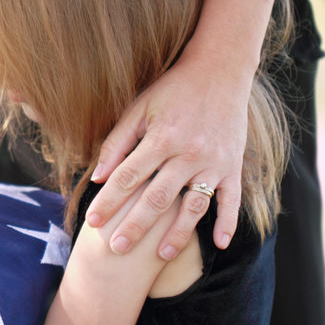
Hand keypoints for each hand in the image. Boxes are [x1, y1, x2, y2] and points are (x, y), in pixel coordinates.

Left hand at [85, 0, 276, 259]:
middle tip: (115, 249)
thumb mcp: (139, 107)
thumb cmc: (172, 88)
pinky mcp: (233, 166)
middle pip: (155, 199)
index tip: (92, 221)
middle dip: (133, 226)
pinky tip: (219, 244)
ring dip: (176, 233)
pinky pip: (231, 200)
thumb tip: (96, 176)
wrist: (220, 69)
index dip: (108, 201)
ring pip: (192, 206)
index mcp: (161, 138)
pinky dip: (227, 222)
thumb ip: (117, 142)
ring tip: (159, 256)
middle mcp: (188, 154)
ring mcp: (213, 162)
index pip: (127, 178)